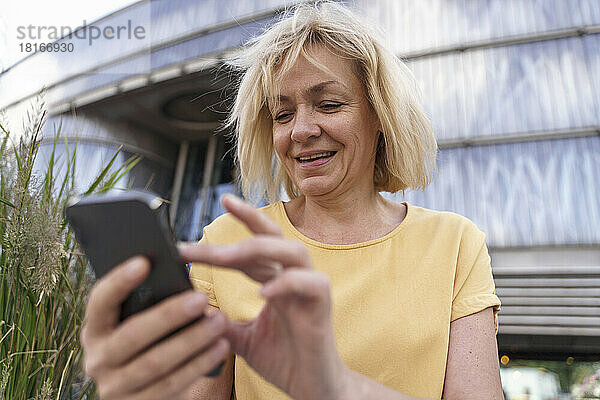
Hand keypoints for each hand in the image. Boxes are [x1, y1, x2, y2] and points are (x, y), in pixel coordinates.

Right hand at [80, 256, 229, 399]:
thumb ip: (147, 306)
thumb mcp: (137, 325)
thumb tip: (176, 275)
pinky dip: (199, 364)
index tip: (145, 261)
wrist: (143, 396)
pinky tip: (221, 347)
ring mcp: (114, 387)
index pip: (100, 301)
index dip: (119, 281)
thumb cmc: (149, 344)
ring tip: (220, 321)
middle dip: (169, 315)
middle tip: (202, 297)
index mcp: (96, 329)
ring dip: (192, 340)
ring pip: (156, 362)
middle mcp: (97, 359)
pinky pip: (172, 384)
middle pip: (132, 334)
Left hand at [179, 195, 347, 399]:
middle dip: (245, 224)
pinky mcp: (322, 308)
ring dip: (260, 249)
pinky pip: (311, 284)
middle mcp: (293, 279)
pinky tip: (264, 292)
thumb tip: (189, 310)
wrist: (313, 389)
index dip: (236, 226)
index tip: (219, 206)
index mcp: (275, 281)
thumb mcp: (241, 340)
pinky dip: (287, 284)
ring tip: (228, 256)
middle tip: (213, 218)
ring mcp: (310, 291)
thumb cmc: (283, 360)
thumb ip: (219, 322)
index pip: (253, 246)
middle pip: (272, 238)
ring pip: (294, 252)